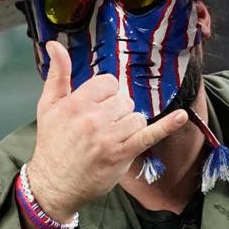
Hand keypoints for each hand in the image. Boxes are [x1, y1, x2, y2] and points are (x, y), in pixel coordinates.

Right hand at [26, 41, 187, 220]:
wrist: (54, 183)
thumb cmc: (52, 143)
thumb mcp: (48, 106)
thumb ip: (57, 74)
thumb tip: (55, 44)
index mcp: (76, 103)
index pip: (108, 83)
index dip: (105, 94)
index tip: (97, 107)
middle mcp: (94, 119)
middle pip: (123, 100)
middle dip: (116, 111)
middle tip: (100, 126)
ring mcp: (110, 137)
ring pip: (135, 116)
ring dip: (128, 125)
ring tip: (110, 138)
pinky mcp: (123, 153)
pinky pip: (149, 135)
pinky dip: (167, 126)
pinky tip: (181, 117)